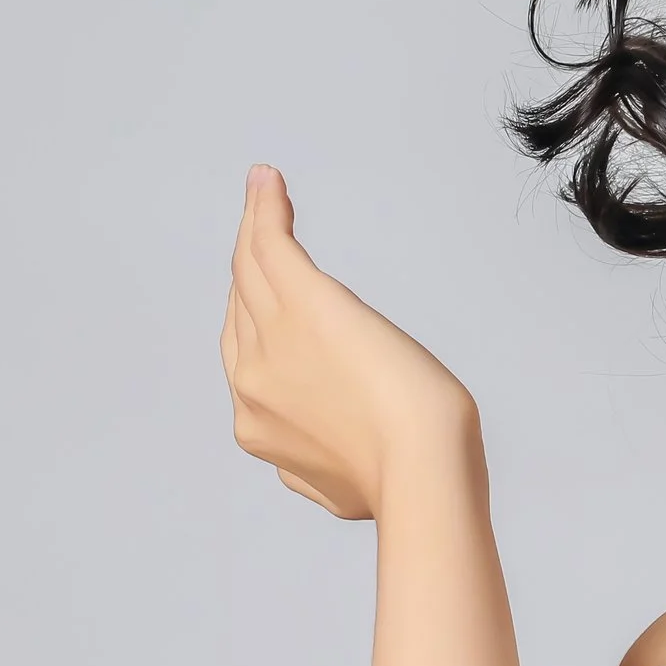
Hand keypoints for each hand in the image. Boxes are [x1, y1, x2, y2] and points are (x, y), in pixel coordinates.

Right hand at [220, 166, 479, 519]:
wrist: (421, 466)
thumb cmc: (410, 480)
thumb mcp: (351, 484)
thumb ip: (328, 471)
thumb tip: (336, 475)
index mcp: (260, 427)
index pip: (249, 358)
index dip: (259, 323)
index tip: (272, 298)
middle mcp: (250, 379)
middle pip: (243, 307)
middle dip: (251, 270)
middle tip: (264, 231)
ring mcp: (270, 336)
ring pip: (252, 269)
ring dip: (257, 227)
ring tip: (266, 195)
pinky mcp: (303, 300)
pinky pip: (270, 245)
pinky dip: (265, 210)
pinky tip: (268, 182)